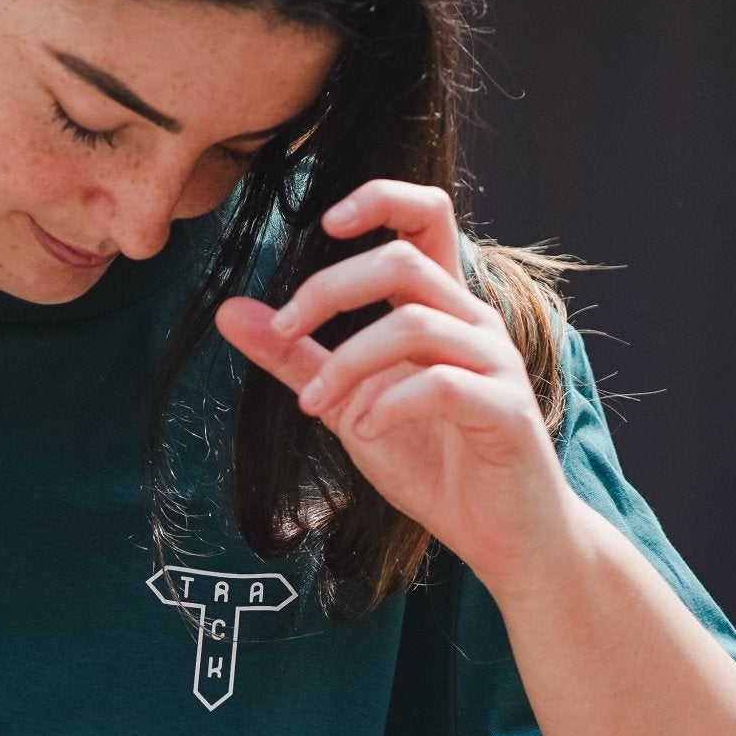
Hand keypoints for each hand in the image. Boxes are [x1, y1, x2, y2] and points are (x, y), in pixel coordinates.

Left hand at [215, 181, 571, 587]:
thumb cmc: (433, 461)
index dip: (380, 199)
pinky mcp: (507, 410)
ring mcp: (496, 363)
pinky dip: (388, 405)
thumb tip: (228, 309)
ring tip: (317, 405)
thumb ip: (294, 356)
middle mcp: (473, 321)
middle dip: (329, 290)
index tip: (325, 222)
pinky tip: (364, 431)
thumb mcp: (345, 403)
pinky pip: (441, 384)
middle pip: (402, 261)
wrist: (502, 535)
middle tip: (285, 330)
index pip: (427, 215)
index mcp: (439, 307)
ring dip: (347, 362)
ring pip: (414, 324)